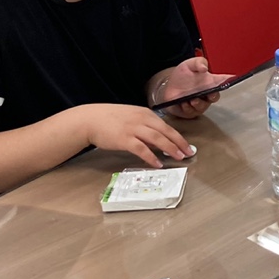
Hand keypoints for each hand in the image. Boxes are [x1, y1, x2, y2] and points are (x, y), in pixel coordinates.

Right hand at [78, 104, 195, 167]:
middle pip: (165, 131)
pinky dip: (151, 157)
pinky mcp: (124, 139)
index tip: (187, 146)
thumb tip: (159, 143)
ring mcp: (133, 129)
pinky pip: (142, 149)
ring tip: (178, 157)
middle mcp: (141, 119)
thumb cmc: (110, 119)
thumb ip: (146, 129)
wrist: (90, 119)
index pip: (166, 126)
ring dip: (170, 148)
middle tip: (188, 153)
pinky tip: (158, 163)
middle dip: (179, 143)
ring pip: (157, 139)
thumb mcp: (132, 119)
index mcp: (145, 114)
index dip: (179, 137)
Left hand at [155, 57, 231, 119]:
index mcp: (210, 82)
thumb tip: (204, 68)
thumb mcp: (189, 64)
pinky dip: (187, 108)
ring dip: (198, 103)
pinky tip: (183, 103)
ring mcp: (199, 103)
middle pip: (215, 97)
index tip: (231, 79)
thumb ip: (198, 63)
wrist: (169, 86)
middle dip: (213, 96)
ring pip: (202, 106)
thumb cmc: (182, 75)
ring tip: (193, 100)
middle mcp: (206, 94)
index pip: (222, 81)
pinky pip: (191, 111)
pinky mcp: (190, 111)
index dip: (228, 80)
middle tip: (211, 94)